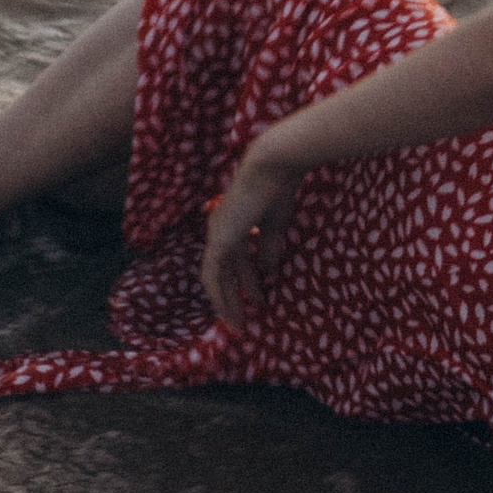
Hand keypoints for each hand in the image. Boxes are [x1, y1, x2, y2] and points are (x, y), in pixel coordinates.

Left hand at [200, 138, 303, 327]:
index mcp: (234, 222)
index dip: (247, 281)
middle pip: (226, 272)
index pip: (236, 259)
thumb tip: (268, 271)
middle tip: (246, 319)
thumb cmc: (278, 189)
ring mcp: (218, 234)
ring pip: (217, 278)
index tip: (258, 299)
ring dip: (227, 302)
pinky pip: (213, 277)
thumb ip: (267, 247)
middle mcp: (221, 228)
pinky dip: (220, 297)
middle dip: (236, 297)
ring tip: (239, 324)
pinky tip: (228, 313)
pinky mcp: (219, 241)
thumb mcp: (274, 226)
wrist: (272, 168)